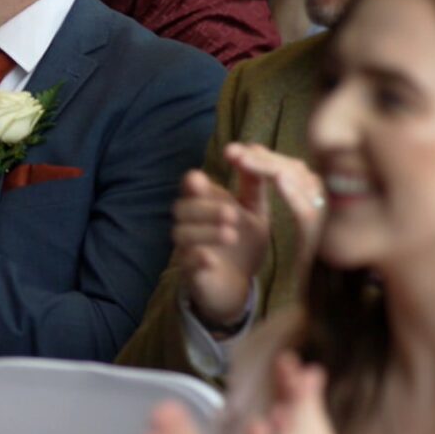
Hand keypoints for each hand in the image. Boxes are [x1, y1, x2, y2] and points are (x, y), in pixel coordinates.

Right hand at [174, 143, 322, 327]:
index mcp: (203, 204)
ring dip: (205, 231)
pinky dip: (196, 259)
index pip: (190, 185)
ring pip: (181, 234)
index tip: (216, 178)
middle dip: (206, 208)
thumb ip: (253, 184)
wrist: (239, 284)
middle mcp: (189, 223)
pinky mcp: (191, 273)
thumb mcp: (254, 210)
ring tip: (231, 234)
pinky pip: (186, 263)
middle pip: (182, 208)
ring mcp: (187, 248)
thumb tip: (253, 149)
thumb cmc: (244, 242)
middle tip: (233, 213)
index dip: (198, 179)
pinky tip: (210, 259)